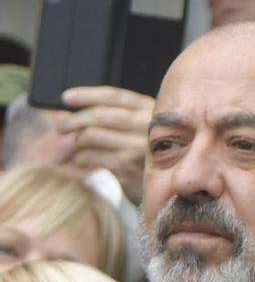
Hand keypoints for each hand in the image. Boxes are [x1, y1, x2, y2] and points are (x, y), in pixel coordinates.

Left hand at [60, 86, 154, 204]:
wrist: (165, 187)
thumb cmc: (146, 153)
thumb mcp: (141, 128)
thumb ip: (114, 115)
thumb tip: (68, 110)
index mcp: (150, 110)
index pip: (114, 97)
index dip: (87, 95)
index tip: (66, 97)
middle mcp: (146, 126)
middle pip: (99, 115)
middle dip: (73, 119)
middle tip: (61, 127)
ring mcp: (137, 148)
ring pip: (90, 136)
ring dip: (78, 142)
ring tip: (80, 147)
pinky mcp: (126, 168)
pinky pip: (90, 157)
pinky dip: (80, 158)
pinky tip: (84, 160)